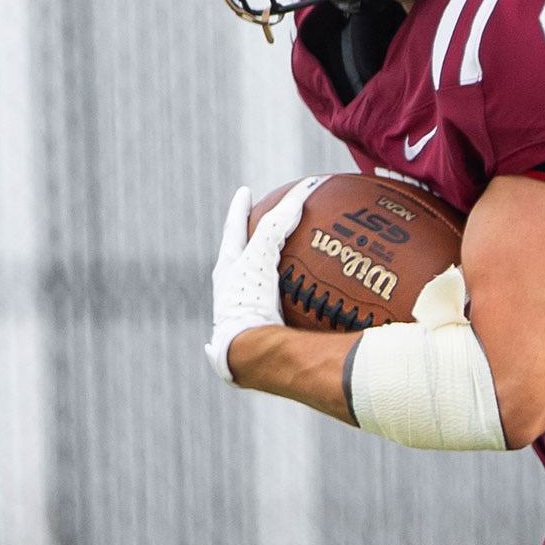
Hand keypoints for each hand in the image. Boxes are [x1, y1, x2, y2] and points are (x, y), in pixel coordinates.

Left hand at [205, 175, 326, 383]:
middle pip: (241, 257)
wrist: (248, 353)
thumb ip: (277, 224)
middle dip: (251, 241)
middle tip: (265, 224)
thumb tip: (301, 192)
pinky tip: (317, 307)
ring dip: (272, 274)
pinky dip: (296, 305)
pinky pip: (282, 312)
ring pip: (257, 286)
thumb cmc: (247, 301)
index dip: (240, 208)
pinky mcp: (263, 334)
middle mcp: (231, 291)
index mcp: (227, 270)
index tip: (246, 192)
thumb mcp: (260, 255)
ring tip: (295, 265)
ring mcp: (246, 314)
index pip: (233, 228)